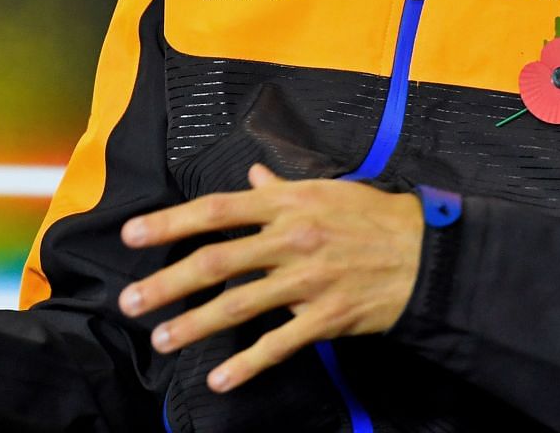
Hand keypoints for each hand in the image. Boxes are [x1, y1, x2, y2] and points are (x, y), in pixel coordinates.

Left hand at [116, 164, 422, 392]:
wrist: (429, 254)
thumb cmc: (374, 217)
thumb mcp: (326, 190)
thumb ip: (281, 189)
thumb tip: (252, 179)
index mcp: (286, 205)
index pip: (215, 211)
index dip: (169, 223)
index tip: (132, 236)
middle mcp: (290, 241)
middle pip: (215, 262)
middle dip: (167, 283)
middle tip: (130, 302)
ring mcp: (307, 282)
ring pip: (238, 307)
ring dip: (194, 325)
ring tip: (161, 339)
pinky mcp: (326, 318)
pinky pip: (279, 345)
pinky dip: (247, 365)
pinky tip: (219, 379)